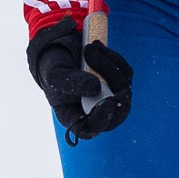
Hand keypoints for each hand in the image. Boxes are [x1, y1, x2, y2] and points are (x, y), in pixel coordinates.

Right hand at [29, 19, 132, 140]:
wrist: (60, 51)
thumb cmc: (53, 68)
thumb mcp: (56, 74)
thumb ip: (72, 83)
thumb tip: (96, 88)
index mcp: (75, 118)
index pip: (91, 129)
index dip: (102, 120)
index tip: (109, 103)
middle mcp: (95, 112)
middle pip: (117, 111)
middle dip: (113, 83)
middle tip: (104, 65)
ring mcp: (109, 99)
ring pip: (123, 88)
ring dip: (108, 65)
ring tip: (89, 48)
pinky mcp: (118, 84)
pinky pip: (125, 73)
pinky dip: (113, 58)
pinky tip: (97, 48)